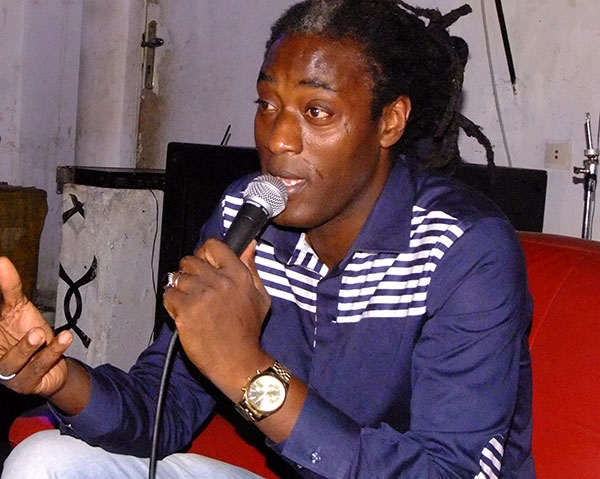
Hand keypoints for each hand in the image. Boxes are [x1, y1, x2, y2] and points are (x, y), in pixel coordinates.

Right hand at [0, 256, 71, 396]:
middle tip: (22, 321)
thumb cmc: (28, 333)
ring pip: (15, 363)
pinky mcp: (27, 384)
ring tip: (40, 333)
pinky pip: (39, 369)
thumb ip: (8, 287)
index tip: (8, 309)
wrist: (51, 364)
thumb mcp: (18, 307)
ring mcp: (9, 374)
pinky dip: (53, 352)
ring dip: (28, 348)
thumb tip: (1, 261)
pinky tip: (65, 337)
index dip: (1, 313)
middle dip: (13, 343)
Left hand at [162, 239, 272, 397]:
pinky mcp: (185, 310)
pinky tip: (184, 314)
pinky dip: (172, 304)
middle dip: (189, 273)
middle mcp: (219, 281)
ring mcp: (201, 294)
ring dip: (180, 290)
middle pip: (190, 260)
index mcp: (238, 274)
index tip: (204, 264)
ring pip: (177, 278)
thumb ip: (251, 268)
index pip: (212, 246)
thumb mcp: (260, 296)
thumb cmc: (248, 331)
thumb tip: (249, 246)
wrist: (238, 360)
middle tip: (195, 289)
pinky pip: (168, 295)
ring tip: (191, 304)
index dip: (204, 253)